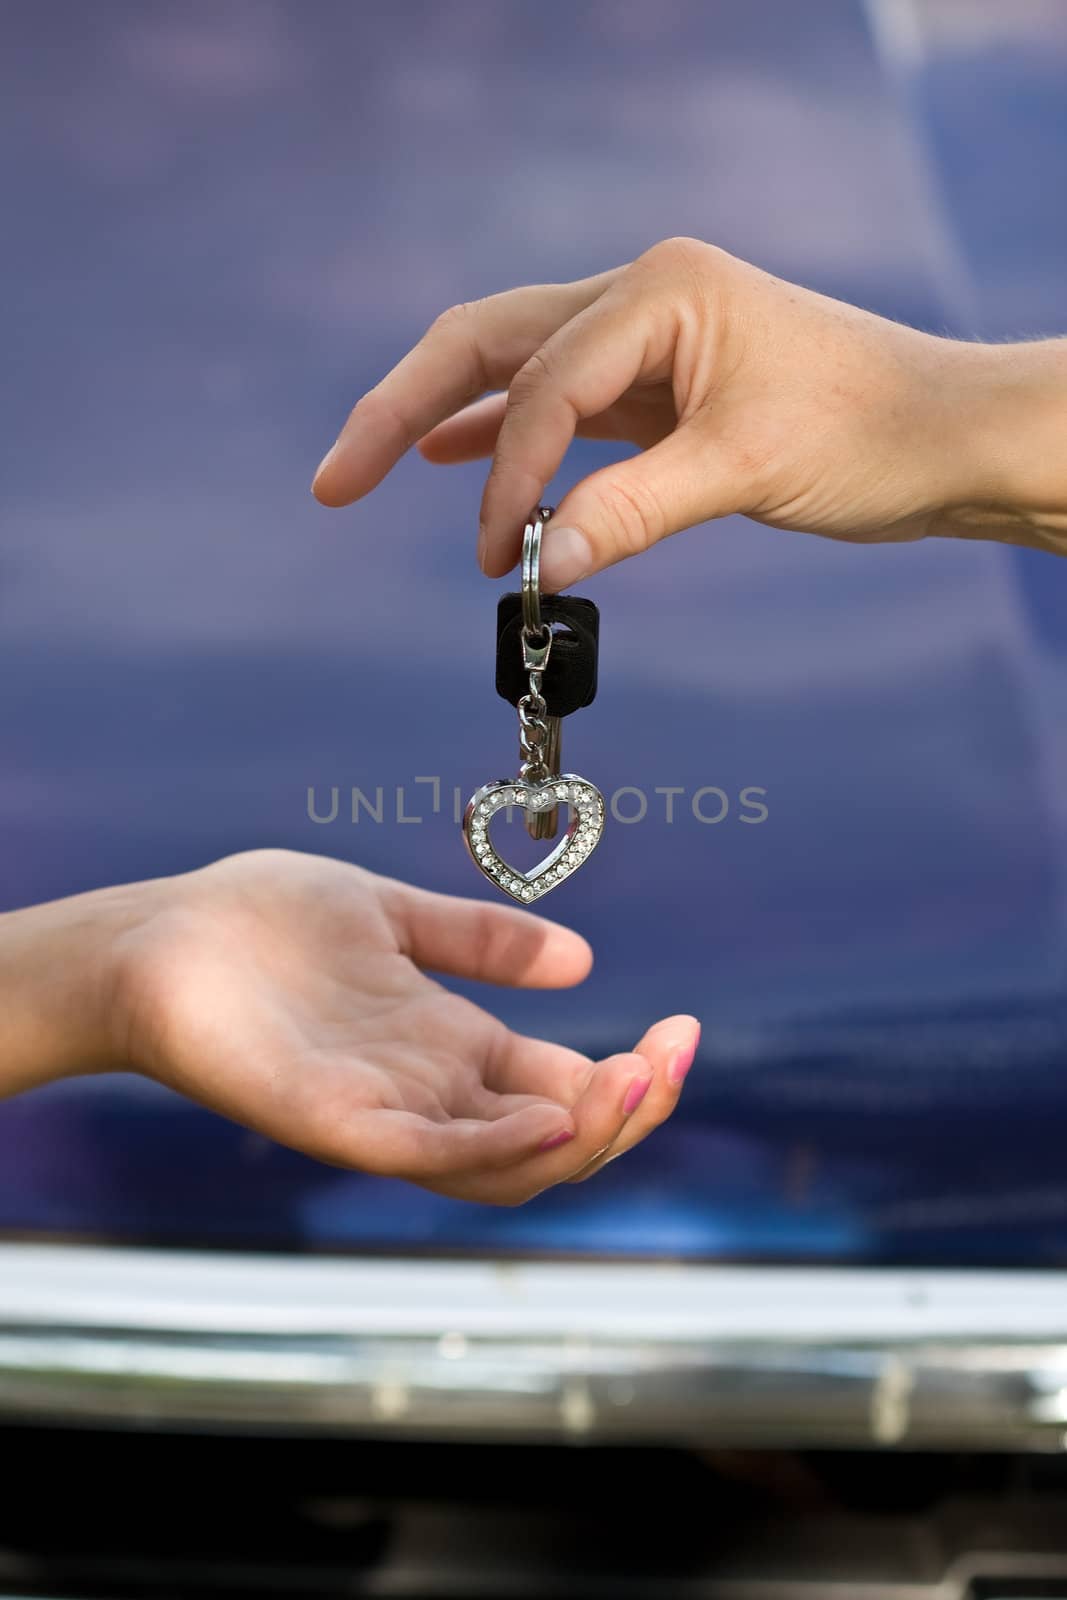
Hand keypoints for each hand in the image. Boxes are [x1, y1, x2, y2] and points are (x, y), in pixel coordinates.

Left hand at [0, 851, 697, 1203]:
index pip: (564, 1089)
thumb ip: (480, 941)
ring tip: (632, 1082)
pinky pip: (426, 1155)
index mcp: (452, 1048)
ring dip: (581, 1134)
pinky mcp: (333, 1120)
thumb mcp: (395, 915)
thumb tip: (581, 959)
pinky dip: (494, 1147)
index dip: (631, 1075)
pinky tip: (549, 1114)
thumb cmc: (263, 924)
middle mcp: (430, 1091)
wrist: (160, 934)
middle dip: (628, 1110)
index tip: (680, 1030)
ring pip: (506, 1163)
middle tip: (672, 1054)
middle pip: (553, 1139)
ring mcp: (385, 1112)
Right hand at [312, 235, 1066, 580]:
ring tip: (365, 474)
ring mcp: (644, 338)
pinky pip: (555, 404)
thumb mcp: (746, 470)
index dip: (509, 475)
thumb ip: (634, 512)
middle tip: (333, 481)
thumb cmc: (867, 432)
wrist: (941, 435)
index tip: (501, 558)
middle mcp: (640, 297)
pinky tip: (452, 462)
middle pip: (489, 343)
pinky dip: (503, 435)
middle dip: (404, 408)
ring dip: (442, 423)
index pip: (546, 382)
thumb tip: (541, 570)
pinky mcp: (655, 385)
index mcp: (661, 289)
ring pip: (513, 371)